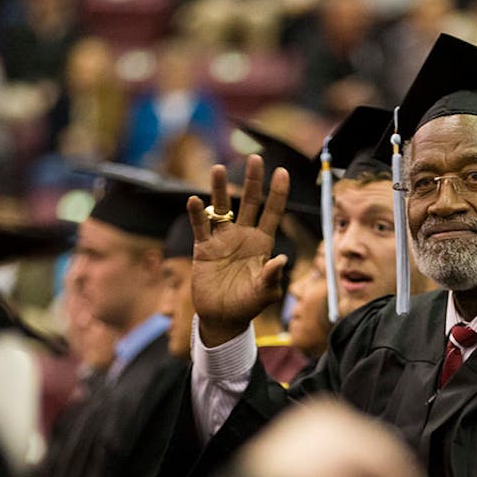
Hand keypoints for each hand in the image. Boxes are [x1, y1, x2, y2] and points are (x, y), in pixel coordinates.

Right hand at [189, 154, 290, 345]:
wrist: (222, 318)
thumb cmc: (248, 306)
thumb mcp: (264, 294)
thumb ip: (271, 277)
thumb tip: (281, 260)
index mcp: (262, 244)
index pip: (272, 213)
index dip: (278, 193)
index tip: (282, 171)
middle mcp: (243, 236)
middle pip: (249, 202)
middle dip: (252, 181)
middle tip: (255, 158)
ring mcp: (222, 240)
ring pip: (221, 208)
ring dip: (219, 189)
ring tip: (218, 168)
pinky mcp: (203, 248)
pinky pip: (200, 227)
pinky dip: (197, 214)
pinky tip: (195, 200)